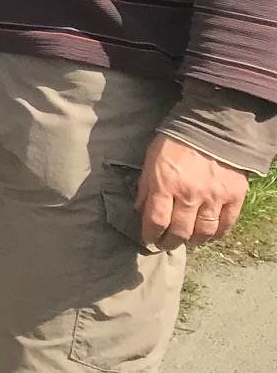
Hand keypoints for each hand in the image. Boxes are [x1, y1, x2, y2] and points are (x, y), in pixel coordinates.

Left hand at [137, 133, 247, 250]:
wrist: (210, 127)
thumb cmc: (175, 141)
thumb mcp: (151, 159)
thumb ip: (145, 186)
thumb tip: (140, 209)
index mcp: (164, 185)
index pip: (156, 221)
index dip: (151, 235)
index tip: (149, 240)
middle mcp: (188, 195)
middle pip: (179, 231)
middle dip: (170, 242)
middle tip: (166, 244)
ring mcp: (213, 198)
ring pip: (203, 232)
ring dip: (193, 241)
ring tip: (187, 241)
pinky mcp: (233, 197)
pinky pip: (226, 224)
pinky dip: (217, 234)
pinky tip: (209, 235)